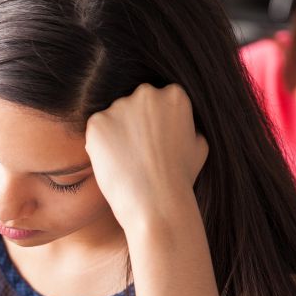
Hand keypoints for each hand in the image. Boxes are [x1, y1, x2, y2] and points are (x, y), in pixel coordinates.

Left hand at [85, 83, 208, 233]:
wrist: (156, 202)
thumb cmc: (180, 179)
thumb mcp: (199, 145)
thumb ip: (188, 125)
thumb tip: (182, 123)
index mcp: (174, 94)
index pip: (159, 100)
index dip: (156, 125)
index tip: (156, 144)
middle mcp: (146, 93)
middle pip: (135, 104)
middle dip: (135, 124)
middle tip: (139, 154)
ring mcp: (119, 106)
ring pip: (114, 118)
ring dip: (116, 135)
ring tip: (127, 162)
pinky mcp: (97, 122)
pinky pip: (96, 130)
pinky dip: (100, 145)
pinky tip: (114, 163)